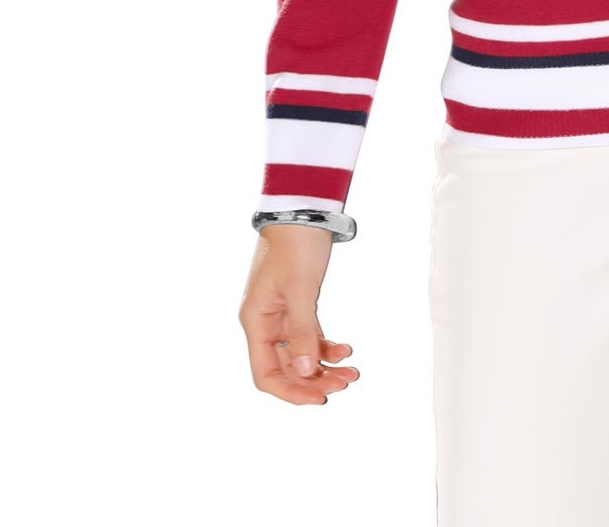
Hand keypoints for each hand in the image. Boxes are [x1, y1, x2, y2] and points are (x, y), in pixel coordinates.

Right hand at [239, 224, 360, 405]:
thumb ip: (302, 332)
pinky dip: (326, 347)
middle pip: (285, 369)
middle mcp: (264, 323)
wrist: (304, 210)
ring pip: (300, 355)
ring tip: (352, 373)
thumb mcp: (301, 288)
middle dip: (314, 381)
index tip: (320, 399)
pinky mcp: (297, 305)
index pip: (266, 374)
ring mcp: (280, 315)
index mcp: (256, 321)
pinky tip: (346, 350)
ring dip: (324, 366)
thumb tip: (307, 373)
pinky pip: (309, 337)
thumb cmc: (296, 244)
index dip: (291, 391)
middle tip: (344, 384)